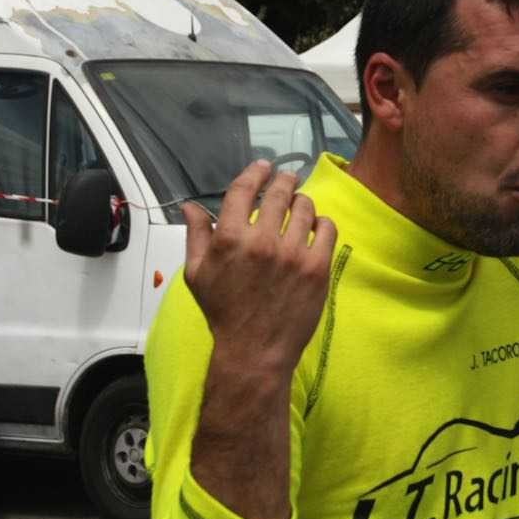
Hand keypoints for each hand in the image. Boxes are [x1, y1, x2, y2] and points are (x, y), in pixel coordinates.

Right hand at [183, 160, 335, 518]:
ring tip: (299, 207)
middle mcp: (261, 242)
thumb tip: (191, 206)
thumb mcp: (197, 274)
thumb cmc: (224, 312)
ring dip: (302, 202)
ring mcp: (292, 254)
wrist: (255, 351)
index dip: (256, 172)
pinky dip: (322, 222)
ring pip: (305, 207)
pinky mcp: (316, 268)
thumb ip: (196, 235)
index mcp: (229, 239)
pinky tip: (316, 227)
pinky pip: (327, 228)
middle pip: (279, 192)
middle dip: (284, 180)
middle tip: (287, 179)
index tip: (264, 167)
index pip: (244, 189)